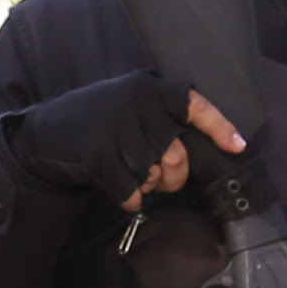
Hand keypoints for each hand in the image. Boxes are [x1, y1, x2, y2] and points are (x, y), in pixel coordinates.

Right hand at [14, 72, 243, 208]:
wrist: (48, 131)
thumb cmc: (99, 120)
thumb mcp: (131, 102)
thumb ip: (162, 115)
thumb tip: (200, 145)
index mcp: (150, 88)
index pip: (194, 105)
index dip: (219, 126)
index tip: (238, 147)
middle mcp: (136, 104)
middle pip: (176, 153)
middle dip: (175, 175)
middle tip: (166, 179)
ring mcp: (115, 128)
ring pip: (152, 173)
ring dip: (148, 186)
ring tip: (135, 178)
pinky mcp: (97, 154)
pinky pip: (129, 189)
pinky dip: (130, 198)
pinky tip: (123, 192)